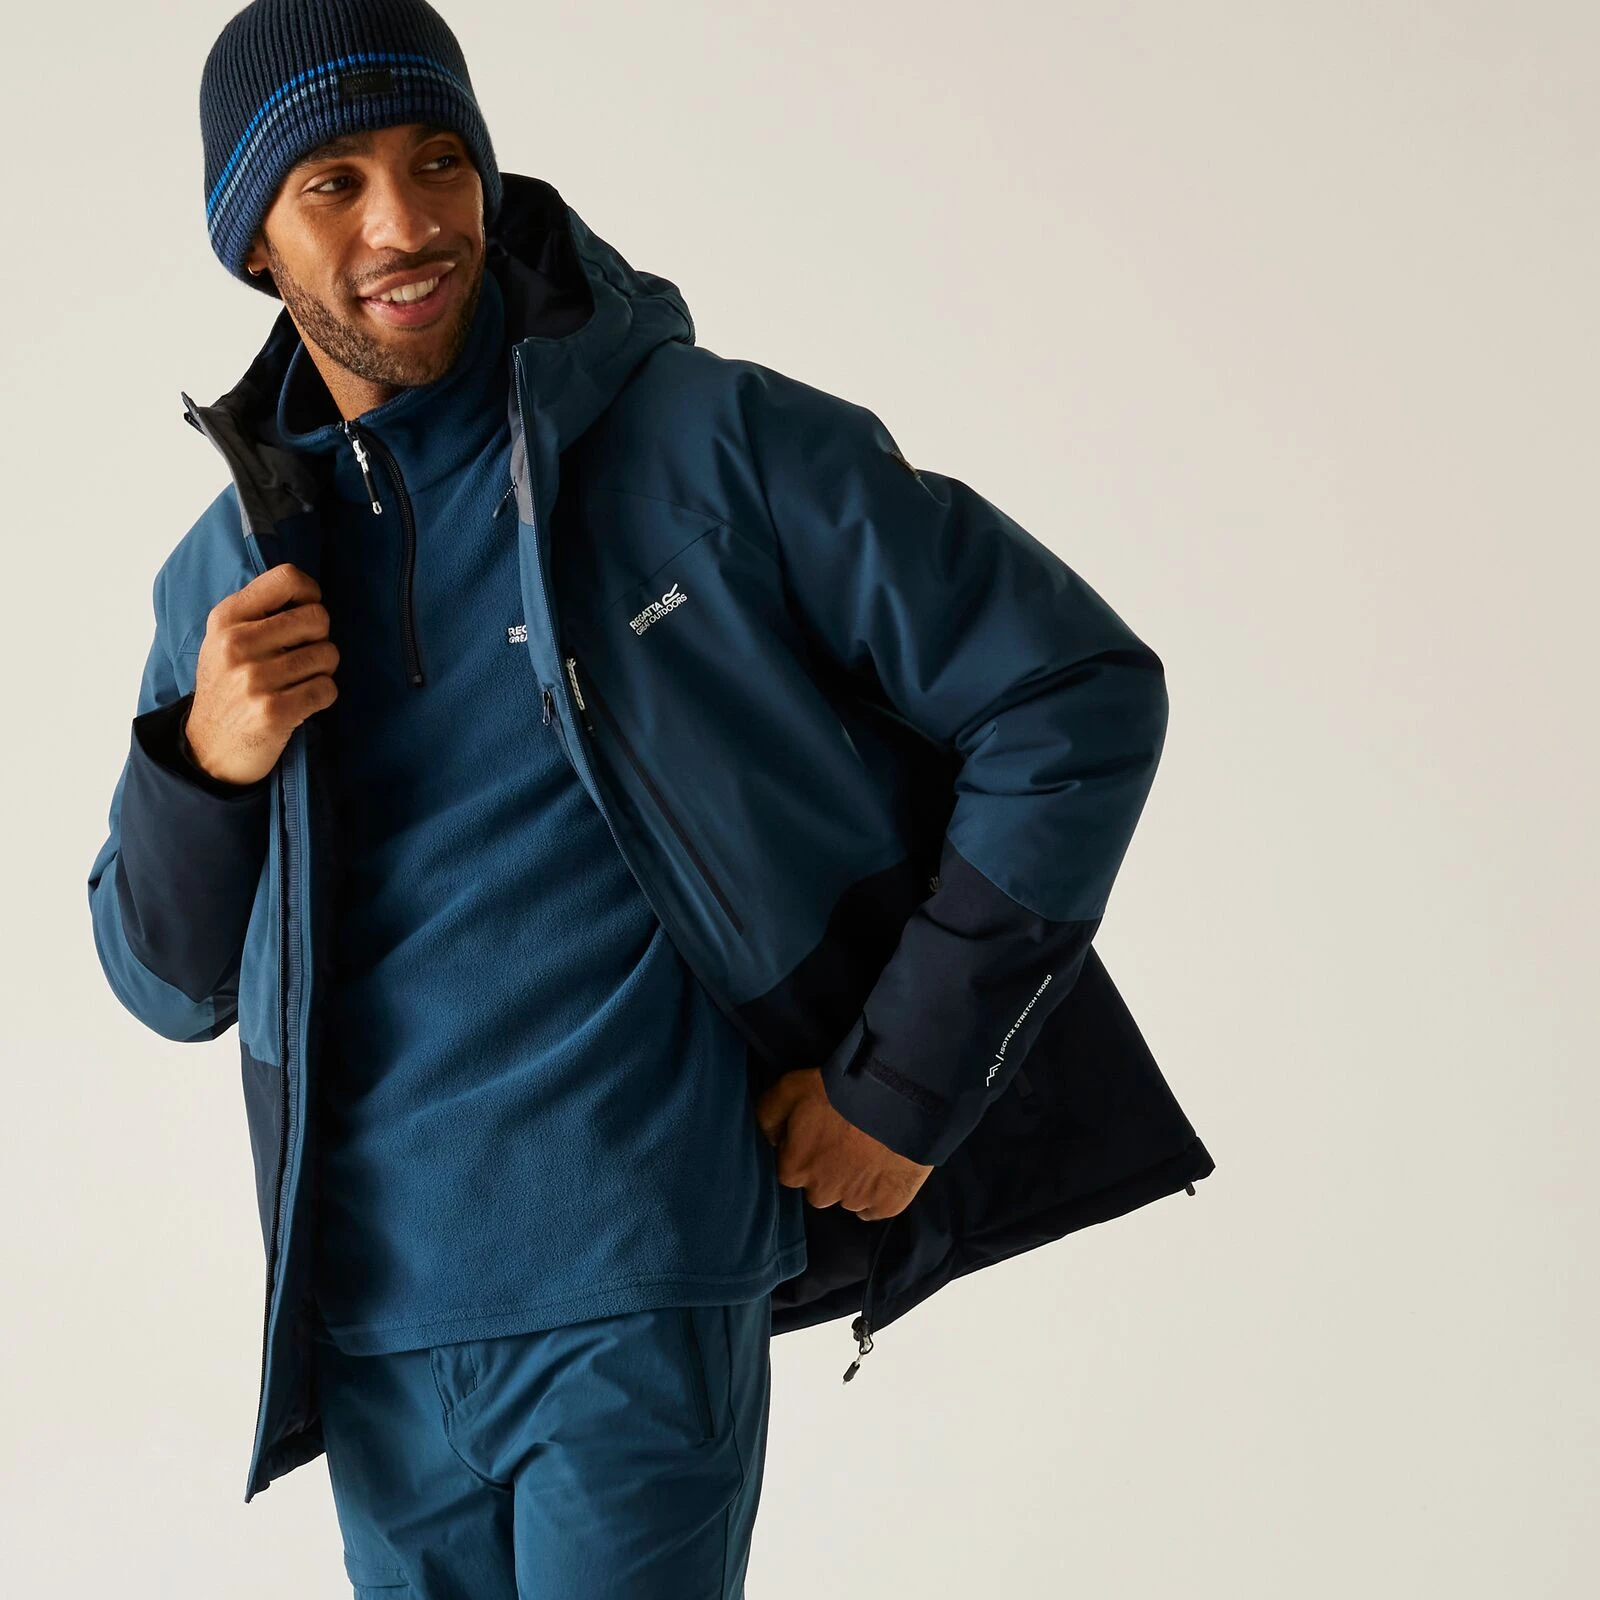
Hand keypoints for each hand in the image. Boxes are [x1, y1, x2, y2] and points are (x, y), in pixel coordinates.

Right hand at [185, 563, 338, 785]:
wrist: (207, 749)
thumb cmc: (228, 687)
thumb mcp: (225, 640)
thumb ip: (260, 612)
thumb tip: (311, 593)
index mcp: (226, 618)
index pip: (288, 578)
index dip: (311, 595)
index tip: (304, 615)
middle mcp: (237, 644)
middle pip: (318, 617)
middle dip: (319, 639)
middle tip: (301, 658)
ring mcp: (254, 679)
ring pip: (328, 655)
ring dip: (322, 671)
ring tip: (297, 682)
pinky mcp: (274, 711)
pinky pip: (327, 689)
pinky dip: (322, 696)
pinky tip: (301, 703)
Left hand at [754, 1068, 932, 1220]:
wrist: (895, 1100)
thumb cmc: (839, 1092)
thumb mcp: (790, 1088)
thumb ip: (768, 1114)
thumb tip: (771, 1137)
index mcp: (794, 1170)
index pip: (792, 1167)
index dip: (807, 1148)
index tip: (823, 1131)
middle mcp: (821, 1194)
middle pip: (820, 1186)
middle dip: (829, 1168)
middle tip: (847, 1138)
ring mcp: (856, 1202)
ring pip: (848, 1197)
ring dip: (855, 1179)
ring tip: (871, 1148)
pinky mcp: (888, 1206)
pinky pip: (876, 1208)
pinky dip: (879, 1193)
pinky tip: (884, 1169)